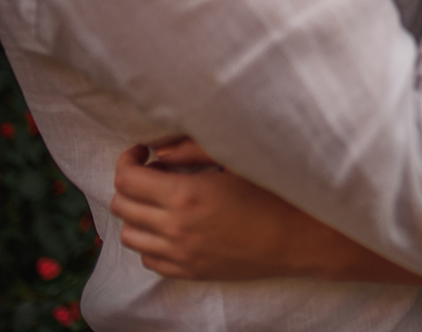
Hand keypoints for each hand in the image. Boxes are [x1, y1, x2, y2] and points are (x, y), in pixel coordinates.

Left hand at [110, 145, 317, 279]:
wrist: (298, 237)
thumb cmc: (273, 192)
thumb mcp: (237, 160)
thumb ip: (193, 150)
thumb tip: (161, 150)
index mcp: (185, 194)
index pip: (127, 178)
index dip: (127, 160)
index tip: (142, 152)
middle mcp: (175, 227)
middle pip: (122, 205)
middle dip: (130, 183)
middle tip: (154, 172)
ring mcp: (180, 254)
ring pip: (129, 235)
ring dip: (137, 213)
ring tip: (160, 200)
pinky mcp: (189, 271)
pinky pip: (149, 259)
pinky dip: (150, 240)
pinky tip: (171, 226)